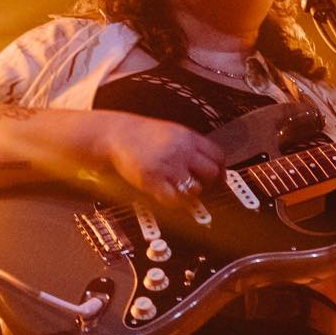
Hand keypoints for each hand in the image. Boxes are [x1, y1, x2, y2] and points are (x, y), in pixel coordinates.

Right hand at [98, 113, 224, 215]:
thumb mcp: (173, 131)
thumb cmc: (142, 135)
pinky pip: (175, 199)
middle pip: (212, 173)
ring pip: (196, 188)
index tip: (218, 177)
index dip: (220, 170)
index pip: (218, 156)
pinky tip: (171, 197)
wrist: (115, 134)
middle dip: (209, 183)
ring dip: (192, 193)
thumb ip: (192, 146)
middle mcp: (181, 151)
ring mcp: (168, 166)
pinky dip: (176, 203)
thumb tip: (212, 163)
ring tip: (182, 189)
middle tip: (200, 185)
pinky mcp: (152, 180)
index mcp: (188, 137)